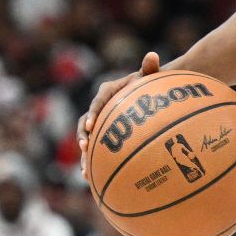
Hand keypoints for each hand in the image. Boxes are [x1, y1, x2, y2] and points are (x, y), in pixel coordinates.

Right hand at [78, 51, 160, 175]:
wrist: (150, 94)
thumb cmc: (151, 84)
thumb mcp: (150, 76)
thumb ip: (149, 68)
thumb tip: (153, 55)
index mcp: (107, 93)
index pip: (97, 103)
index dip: (92, 114)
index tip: (91, 127)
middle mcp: (99, 108)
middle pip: (85, 123)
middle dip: (83, 137)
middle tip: (85, 148)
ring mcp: (101, 123)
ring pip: (88, 139)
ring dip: (85, 155)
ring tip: (85, 171)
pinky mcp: (105, 135)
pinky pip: (97, 149)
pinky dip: (94, 163)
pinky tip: (93, 180)